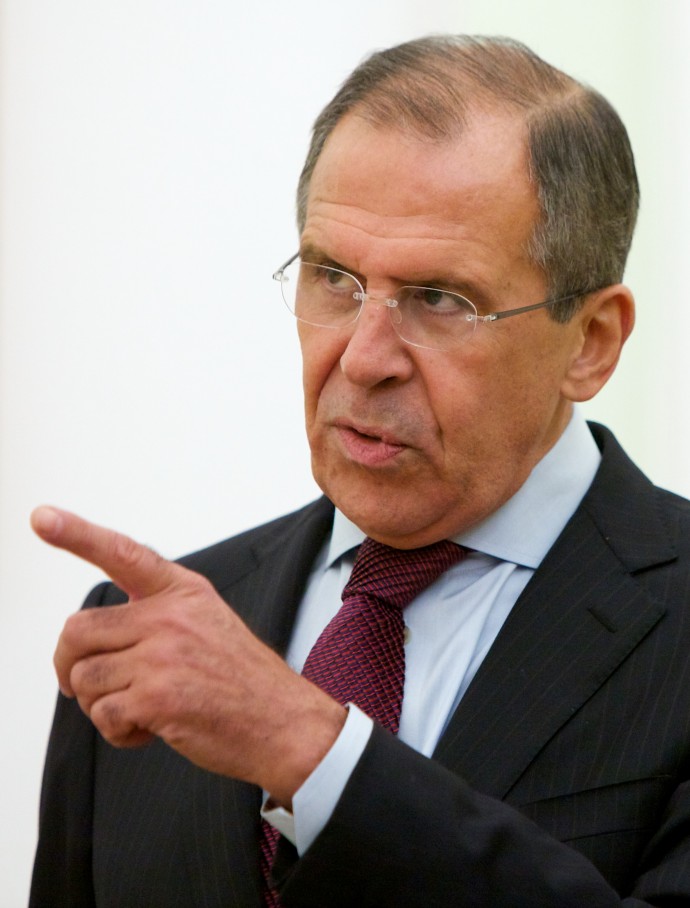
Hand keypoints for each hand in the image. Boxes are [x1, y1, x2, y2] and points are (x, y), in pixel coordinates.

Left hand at [31, 506, 345, 804]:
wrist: (283, 723)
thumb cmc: (242, 680)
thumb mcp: (207, 623)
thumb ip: (156, 615)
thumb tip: (91, 636)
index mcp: (182, 591)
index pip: (122, 553)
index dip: (76, 533)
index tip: (42, 518)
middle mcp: (170, 616)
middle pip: (78, 629)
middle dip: (68, 664)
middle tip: (80, 684)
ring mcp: (163, 655)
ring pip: (84, 677)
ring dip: (100, 705)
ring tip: (138, 710)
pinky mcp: (157, 697)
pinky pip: (102, 714)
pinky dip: (118, 731)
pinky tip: (149, 730)